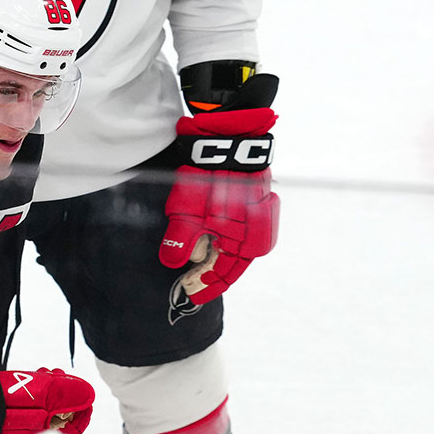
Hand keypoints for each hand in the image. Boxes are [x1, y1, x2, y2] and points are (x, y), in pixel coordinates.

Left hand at [159, 73, 279, 303]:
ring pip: (230, 248)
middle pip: (229, 264)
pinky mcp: (252, 205)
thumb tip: (173, 263)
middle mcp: (259, 235)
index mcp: (249, 244)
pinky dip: (217, 237)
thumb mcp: (188, 212)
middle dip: (207, 272)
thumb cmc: (210, 177)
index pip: (224, 276)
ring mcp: (258, 219)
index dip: (204, 288)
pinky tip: (203, 236)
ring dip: (211, 254)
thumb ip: (182, 241)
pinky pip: (233, 231)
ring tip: (190, 260)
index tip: (187, 297)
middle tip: (184, 280)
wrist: (228, 136)